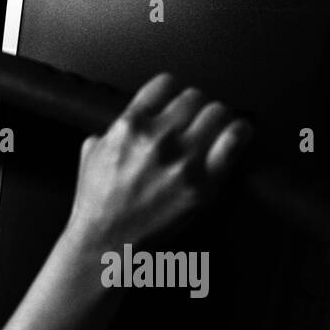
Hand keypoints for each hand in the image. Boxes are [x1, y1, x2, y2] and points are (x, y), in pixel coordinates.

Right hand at [68, 73, 254, 247]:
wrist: (105, 245)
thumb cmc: (97, 208)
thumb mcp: (89, 159)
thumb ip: (108, 133)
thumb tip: (119, 126)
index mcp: (129, 127)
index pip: (166, 84)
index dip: (172, 94)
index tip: (175, 103)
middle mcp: (158, 139)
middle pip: (195, 97)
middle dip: (194, 110)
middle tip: (194, 124)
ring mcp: (183, 161)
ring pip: (218, 112)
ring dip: (217, 120)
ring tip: (214, 131)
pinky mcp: (203, 183)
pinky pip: (236, 139)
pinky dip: (240, 132)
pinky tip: (237, 135)